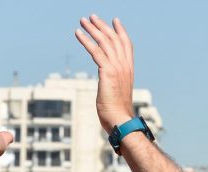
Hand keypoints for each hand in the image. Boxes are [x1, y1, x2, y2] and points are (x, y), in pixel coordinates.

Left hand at [75, 16, 134, 131]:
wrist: (120, 120)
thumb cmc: (117, 112)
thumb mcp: (117, 93)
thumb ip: (114, 83)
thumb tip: (109, 84)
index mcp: (129, 70)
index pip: (126, 45)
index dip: (121, 31)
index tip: (115, 21)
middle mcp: (125, 66)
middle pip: (114, 39)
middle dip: (102, 26)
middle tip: (92, 17)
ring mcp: (117, 68)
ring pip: (104, 42)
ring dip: (92, 29)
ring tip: (83, 21)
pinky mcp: (108, 72)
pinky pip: (95, 51)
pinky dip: (86, 40)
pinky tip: (78, 33)